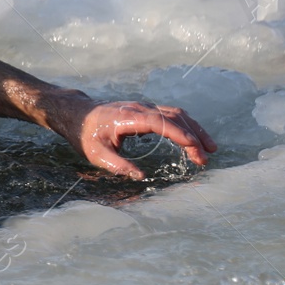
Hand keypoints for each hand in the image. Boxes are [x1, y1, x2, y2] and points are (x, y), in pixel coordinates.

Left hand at [45, 95, 216, 178]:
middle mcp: (139, 108)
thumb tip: (141, 177)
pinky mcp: (145, 110)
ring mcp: (143, 107)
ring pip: (176, 114)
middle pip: (174, 117)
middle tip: (205, 158)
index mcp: (128, 118)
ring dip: (194, 130)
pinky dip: (186, 126)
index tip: (195, 148)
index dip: (179, 134)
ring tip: (208, 149)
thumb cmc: (84, 134)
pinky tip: (193, 140)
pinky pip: (171, 115)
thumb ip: (118, 165)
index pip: (160, 122)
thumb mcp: (96, 154)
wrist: (75, 113)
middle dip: (193, 136)